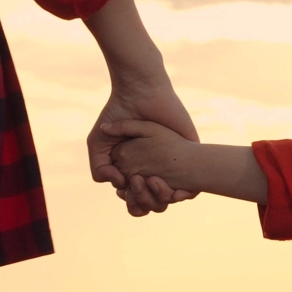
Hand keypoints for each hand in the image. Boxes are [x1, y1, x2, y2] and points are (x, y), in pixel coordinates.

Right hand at [82, 0, 195, 214]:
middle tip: (137, 182)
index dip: (130, 198)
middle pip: (152, 200)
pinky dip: (183, 195)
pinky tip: (173, 191)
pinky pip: (192, 187)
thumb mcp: (99, 142)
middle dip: (143, 199)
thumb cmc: (118, 112)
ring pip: (170, 197)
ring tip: (150, 181)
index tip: (124, 184)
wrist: (140, 91)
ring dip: (160, 198)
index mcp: (136, 165)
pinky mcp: (189, 152)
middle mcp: (155, 166)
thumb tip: (118, 184)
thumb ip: (99, 166)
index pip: (135, 195)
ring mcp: (172, 161)